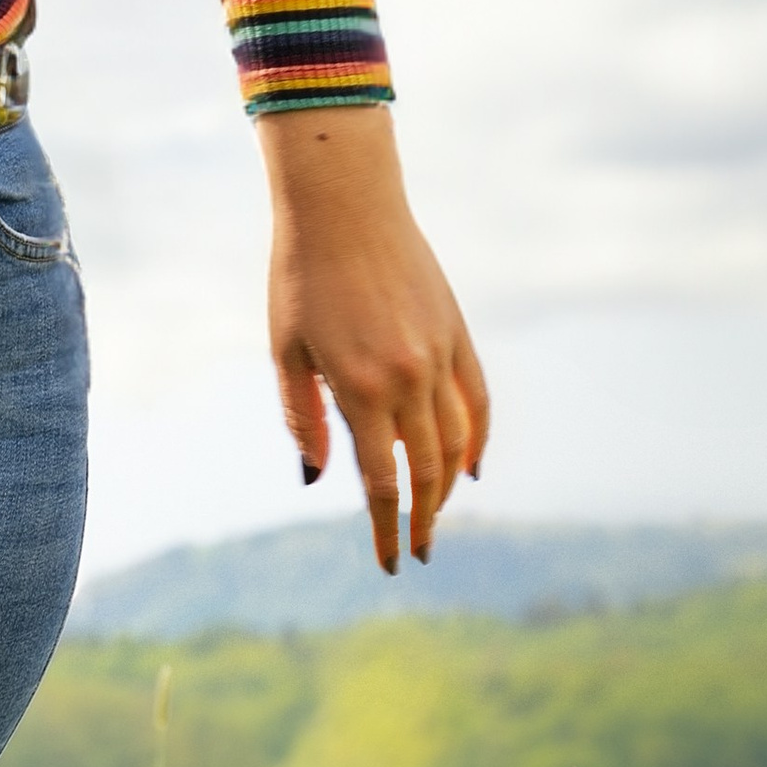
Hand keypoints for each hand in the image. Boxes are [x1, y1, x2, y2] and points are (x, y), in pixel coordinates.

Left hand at [258, 108, 488, 572]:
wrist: (342, 203)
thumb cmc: (300, 276)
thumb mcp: (286, 351)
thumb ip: (303, 419)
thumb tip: (318, 479)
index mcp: (359, 389)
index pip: (382, 483)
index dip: (387, 529)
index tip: (391, 562)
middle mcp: (408, 378)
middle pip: (427, 471)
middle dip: (424, 519)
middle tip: (420, 550)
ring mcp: (439, 355)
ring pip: (458, 441)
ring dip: (450, 487)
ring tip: (437, 514)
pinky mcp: (457, 332)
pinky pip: (478, 400)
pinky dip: (480, 439)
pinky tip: (472, 467)